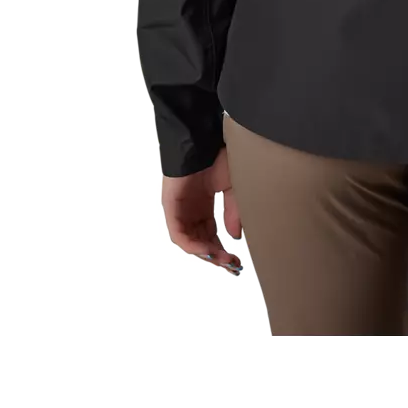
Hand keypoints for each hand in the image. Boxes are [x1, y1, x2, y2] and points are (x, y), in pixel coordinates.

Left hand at [160, 145, 243, 275]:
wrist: (202, 139)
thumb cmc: (218, 156)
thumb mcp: (233, 187)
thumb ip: (233, 212)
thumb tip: (234, 238)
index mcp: (203, 204)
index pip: (210, 235)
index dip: (223, 250)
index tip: (237, 262)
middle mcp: (190, 210)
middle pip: (200, 241)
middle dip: (216, 256)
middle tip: (232, 267)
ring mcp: (179, 209)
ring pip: (188, 241)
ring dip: (205, 253)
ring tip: (222, 260)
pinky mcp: (170, 206)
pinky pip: (178, 233)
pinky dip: (192, 245)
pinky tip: (208, 250)